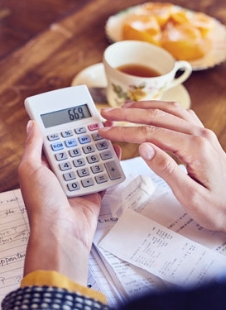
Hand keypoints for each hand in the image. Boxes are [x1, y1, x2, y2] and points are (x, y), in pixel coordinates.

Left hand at [18, 120, 105, 283]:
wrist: (61, 233)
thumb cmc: (42, 204)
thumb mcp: (31, 169)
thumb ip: (33, 146)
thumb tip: (31, 125)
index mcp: (42, 167)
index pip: (52, 142)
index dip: (61, 128)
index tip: (72, 114)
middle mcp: (58, 175)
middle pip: (74, 149)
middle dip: (84, 136)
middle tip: (97, 122)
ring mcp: (76, 184)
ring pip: (90, 160)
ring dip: (99, 148)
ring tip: (108, 133)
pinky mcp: (92, 194)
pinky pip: (103, 176)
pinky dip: (110, 166)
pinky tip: (115, 153)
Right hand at [99, 101, 225, 232]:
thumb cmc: (218, 208)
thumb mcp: (190, 196)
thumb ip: (166, 169)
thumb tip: (143, 147)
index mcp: (195, 148)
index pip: (151, 133)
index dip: (124, 131)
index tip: (106, 130)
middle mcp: (200, 135)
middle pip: (157, 115)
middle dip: (128, 114)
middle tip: (107, 114)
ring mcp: (203, 134)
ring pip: (169, 110)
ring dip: (143, 107)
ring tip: (122, 109)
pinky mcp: (202, 138)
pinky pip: (179, 115)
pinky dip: (159, 109)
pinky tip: (149, 111)